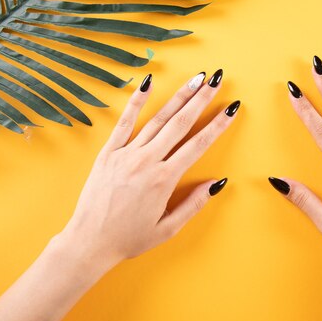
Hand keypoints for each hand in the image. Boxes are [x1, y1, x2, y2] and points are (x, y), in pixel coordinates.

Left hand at [59, 70, 239, 270]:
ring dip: (178, 97)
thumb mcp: (168, 228)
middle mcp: (146, 161)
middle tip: (217, 79)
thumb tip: (217, 183)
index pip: (198, 144)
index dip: (218, 124)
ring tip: (195, 79)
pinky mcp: (108, 153)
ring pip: (157, 119)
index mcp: (164, 180)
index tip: (232, 108)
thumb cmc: (129, 238)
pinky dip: (136, 102)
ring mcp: (126, 154)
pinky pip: (124, 122)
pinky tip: (147, 83)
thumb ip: (194, 204)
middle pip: (180, 123)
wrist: (89, 241)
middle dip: (201, 99)